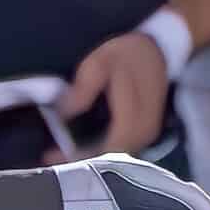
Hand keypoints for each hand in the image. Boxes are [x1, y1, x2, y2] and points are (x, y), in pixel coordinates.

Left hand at [53, 30, 169, 159]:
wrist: (157, 49)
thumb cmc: (128, 55)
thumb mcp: (100, 64)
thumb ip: (83, 89)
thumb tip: (63, 113)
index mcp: (133, 117)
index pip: (105, 149)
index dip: (78, 156)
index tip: (52, 156)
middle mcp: (144, 132)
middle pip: (109, 158)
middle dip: (80, 159)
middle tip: (52, 157)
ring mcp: (146, 133)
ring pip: (115, 156)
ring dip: (89, 156)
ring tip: (61, 154)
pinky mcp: (144, 131)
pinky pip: (120, 148)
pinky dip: (100, 149)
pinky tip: (80, 147)